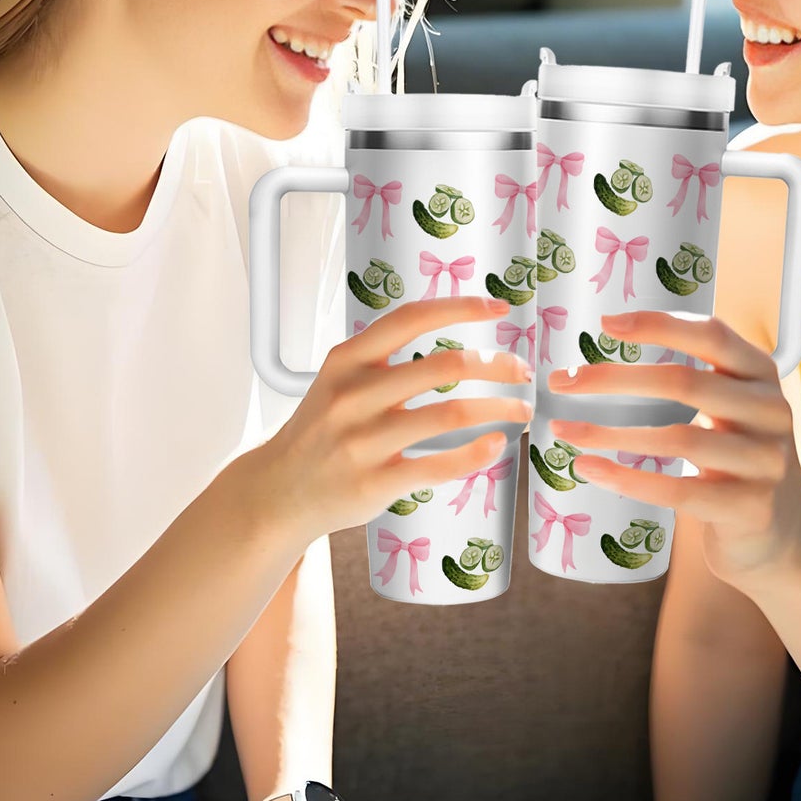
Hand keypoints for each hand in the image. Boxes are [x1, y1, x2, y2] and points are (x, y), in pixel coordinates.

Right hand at [261, 296, 531, 545]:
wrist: (279, 492)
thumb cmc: (320, 431)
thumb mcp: (339, 379)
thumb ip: (383, 355)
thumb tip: (448, 328)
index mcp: (347, 360)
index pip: (410, 319)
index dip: (460, 308)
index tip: (498, 309)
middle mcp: (353, 396)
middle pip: (443, 365)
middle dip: (495, 365)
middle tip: (522, 371)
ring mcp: (363, 441)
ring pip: (450, 414)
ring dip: (497, 409)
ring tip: (521, 410)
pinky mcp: (375, 482)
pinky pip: (439, 465)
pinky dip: (475, 454)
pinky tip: (495, 445)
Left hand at [547, 310, 800, 593]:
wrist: (780, 538)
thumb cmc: (734, 461)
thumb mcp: (730, 408)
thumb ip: (692, 378)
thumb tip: (603, 355)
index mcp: (761, 374)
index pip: (712, 334)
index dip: (659, 325)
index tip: (605, 324)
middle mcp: (770, 411)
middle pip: (686, 382)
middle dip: (615, 379)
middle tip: (563, 381)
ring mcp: (765, 462)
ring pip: (678, 439)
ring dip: (611, 433)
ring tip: (564, 429)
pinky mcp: (750, 509)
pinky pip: (679, 491)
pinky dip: (628, 479)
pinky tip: (591, 469)